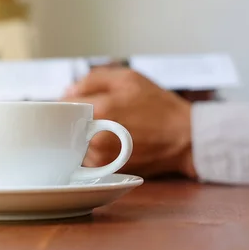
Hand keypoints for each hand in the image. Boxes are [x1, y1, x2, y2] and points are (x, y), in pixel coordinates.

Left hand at [62, 67, 196, 178]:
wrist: (186, 139)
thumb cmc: (160, 107)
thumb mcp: (129, 78)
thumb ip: (93, 79)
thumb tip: (67, 91)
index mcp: (99, 110)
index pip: (62, 104)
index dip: (68, 101)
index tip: (77, 101)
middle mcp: (94, 138)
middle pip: (65, 127)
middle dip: (73, 120)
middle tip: (93, 114)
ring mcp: (100, 158)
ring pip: (73, 144)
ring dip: (80, 136)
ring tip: (106, 128)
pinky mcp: (106, 171)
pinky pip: (86, 158)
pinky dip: (91, 150)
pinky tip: (110, 141)